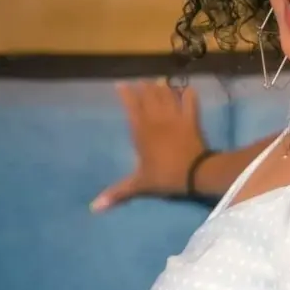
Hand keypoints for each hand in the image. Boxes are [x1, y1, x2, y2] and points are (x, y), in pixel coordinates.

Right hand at [91, 79, 206, 210]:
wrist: (195, 173)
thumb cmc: (165, 177)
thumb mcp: (139, 184)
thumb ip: (117, 193)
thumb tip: (94, 208)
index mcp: (141, 130)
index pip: (131, 106)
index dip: (126, 93)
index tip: (120, 84)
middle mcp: (157, 119)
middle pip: (149, 95)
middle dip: (143, 86)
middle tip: (140, 81)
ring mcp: (176, 117)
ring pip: (167, 94)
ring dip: (162, 87)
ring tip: (158, 81)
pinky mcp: (192, 119)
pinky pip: (190, 101)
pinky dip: (187, 93)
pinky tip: (186, 88)